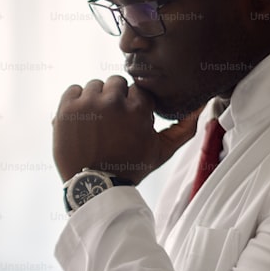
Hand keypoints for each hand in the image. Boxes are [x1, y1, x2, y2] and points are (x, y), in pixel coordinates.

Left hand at [52, 75, 199, 183]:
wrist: (94, 187)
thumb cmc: (130, 170)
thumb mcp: (161, 151)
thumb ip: (183, 128)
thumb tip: (202, 107)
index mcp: (138, 108)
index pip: (137, 89)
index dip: (133, 104)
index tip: (128, 120)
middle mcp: (113, 101)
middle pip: (116, 83)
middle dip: (116, 99)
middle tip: (112, 122)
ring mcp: (88, 103)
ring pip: (94, 85)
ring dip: (96, 100)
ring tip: (96, 123)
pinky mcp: (67, 108)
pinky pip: (73, 90)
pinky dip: (76, 102)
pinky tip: (82, 121)